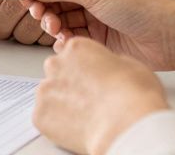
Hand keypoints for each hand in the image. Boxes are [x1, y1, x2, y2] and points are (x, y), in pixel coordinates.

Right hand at [19, 0, 174, 69]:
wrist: (171, 35)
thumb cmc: (141, 4)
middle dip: (42, 3)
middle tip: (34, 12)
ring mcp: (96, 13)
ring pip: (61, 16)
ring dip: (52, 22)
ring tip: (53, 29)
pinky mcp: (99, 36)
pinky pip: (72, 35)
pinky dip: (64, 38)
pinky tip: (64, 41)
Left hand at [34, 36, 168, 154]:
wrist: (127, 126)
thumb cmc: (134, 95)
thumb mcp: (130, 64)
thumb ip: (109, 62)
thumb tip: (107, 67)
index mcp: (76, 47)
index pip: (73, 53)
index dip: (86, 67)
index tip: (94, 78)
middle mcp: (56, 65)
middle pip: (58, 72)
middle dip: (70, 83)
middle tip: (90, 98)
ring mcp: (45, 91)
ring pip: (51, 95)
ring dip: (64, 103)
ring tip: (87, 116)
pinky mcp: (40, 116)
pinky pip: (46, 118)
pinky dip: (58, 124)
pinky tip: (78, 127)